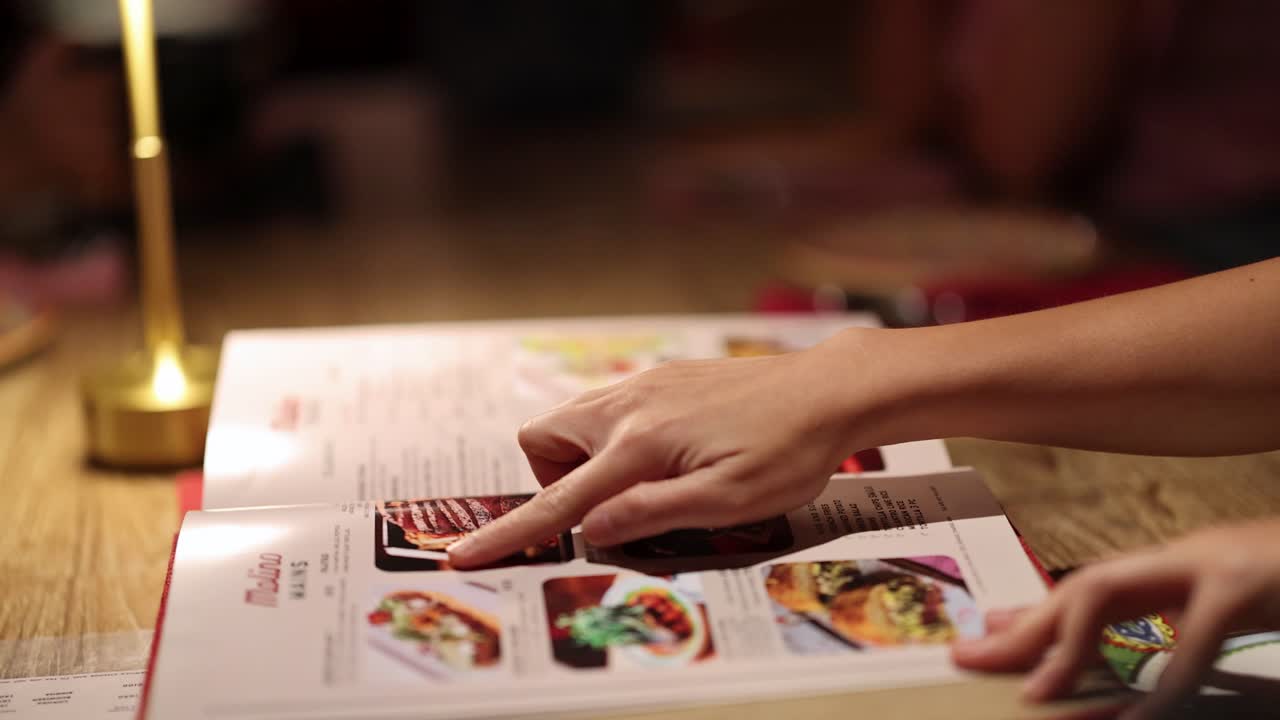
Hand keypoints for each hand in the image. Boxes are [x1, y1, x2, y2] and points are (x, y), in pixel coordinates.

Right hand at [448, 330, 886, 566]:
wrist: (826, 389)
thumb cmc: (787, 450)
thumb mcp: (728, 501)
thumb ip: (651, 514)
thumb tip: (589, 527)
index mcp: (640, 443)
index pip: (559, 498)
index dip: (510, 534)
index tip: (465, 555)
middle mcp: (629, 404)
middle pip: (544, 441)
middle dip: (555, 480)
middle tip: (616, 504)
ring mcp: (644, 384)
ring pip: (575, 420)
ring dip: (587, 458)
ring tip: (651, 481)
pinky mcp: (663, 378)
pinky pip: (608, 408)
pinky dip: (615, 438)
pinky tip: (674, 451)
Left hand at [952, 519, 1279, 719]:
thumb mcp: (1236, 616)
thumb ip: (1179, 637)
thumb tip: (1122, 684)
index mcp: (1186, 568)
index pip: (1092, 590)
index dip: (1036, 618)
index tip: (984, 644)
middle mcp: (1190, 558)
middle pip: (1085, 586)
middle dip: (1027, 625)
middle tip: (970, 660)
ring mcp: (1221, 565)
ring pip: (1111, 591)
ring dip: (1066, 641)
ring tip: (1031, 692)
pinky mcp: (1256, 586)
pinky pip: (1195, 640)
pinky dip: (1162, 683)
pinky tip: (1136, 716)